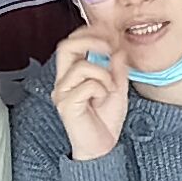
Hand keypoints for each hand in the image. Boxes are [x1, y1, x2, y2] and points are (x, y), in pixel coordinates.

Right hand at [48, 20, 130, 160]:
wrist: (102, 148)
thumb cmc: (105, 119)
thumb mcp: (118, 88)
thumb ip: (117, 68)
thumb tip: (119, 48)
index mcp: (72, 73)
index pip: (72, 42)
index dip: (90, 32)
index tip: (110, 33)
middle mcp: (63, 81)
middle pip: (65, 46)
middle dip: (91, 40)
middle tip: (110, 48)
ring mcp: (62, 93)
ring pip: (81, 66)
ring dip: (103, 73)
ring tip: (110, 87)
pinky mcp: (66, 105)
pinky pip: (86, 85)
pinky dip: (101, 88)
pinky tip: (103, 99)